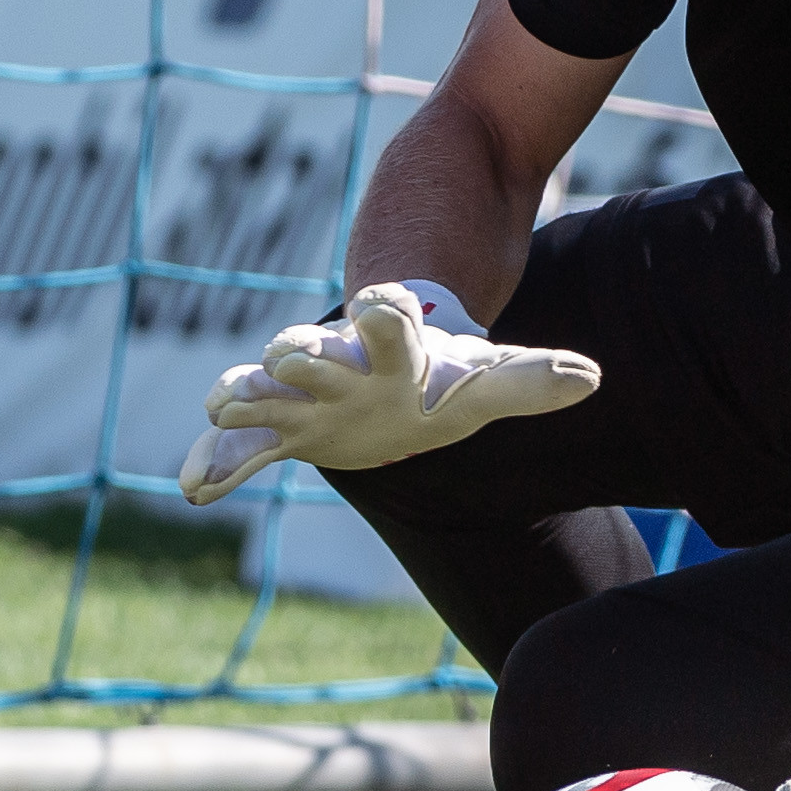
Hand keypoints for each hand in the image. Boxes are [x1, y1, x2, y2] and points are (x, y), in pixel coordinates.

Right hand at [178, 281, 597, 503]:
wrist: (388, 382)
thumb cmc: (439, 380)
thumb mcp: (484, 386)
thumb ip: (532, 382)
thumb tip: (592, 378)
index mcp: (391, 348)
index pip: (390, 321)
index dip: (389, 312)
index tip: (388, 302)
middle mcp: (338, 363)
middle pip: (314, 352)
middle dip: (300, 354)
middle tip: (288, 354)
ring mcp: (301, 395)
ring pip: (264, 391)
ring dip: (245, 398)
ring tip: (223, 406)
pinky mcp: (280, 431)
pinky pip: (242, 446)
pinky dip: (219, 462)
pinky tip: (198, 487)